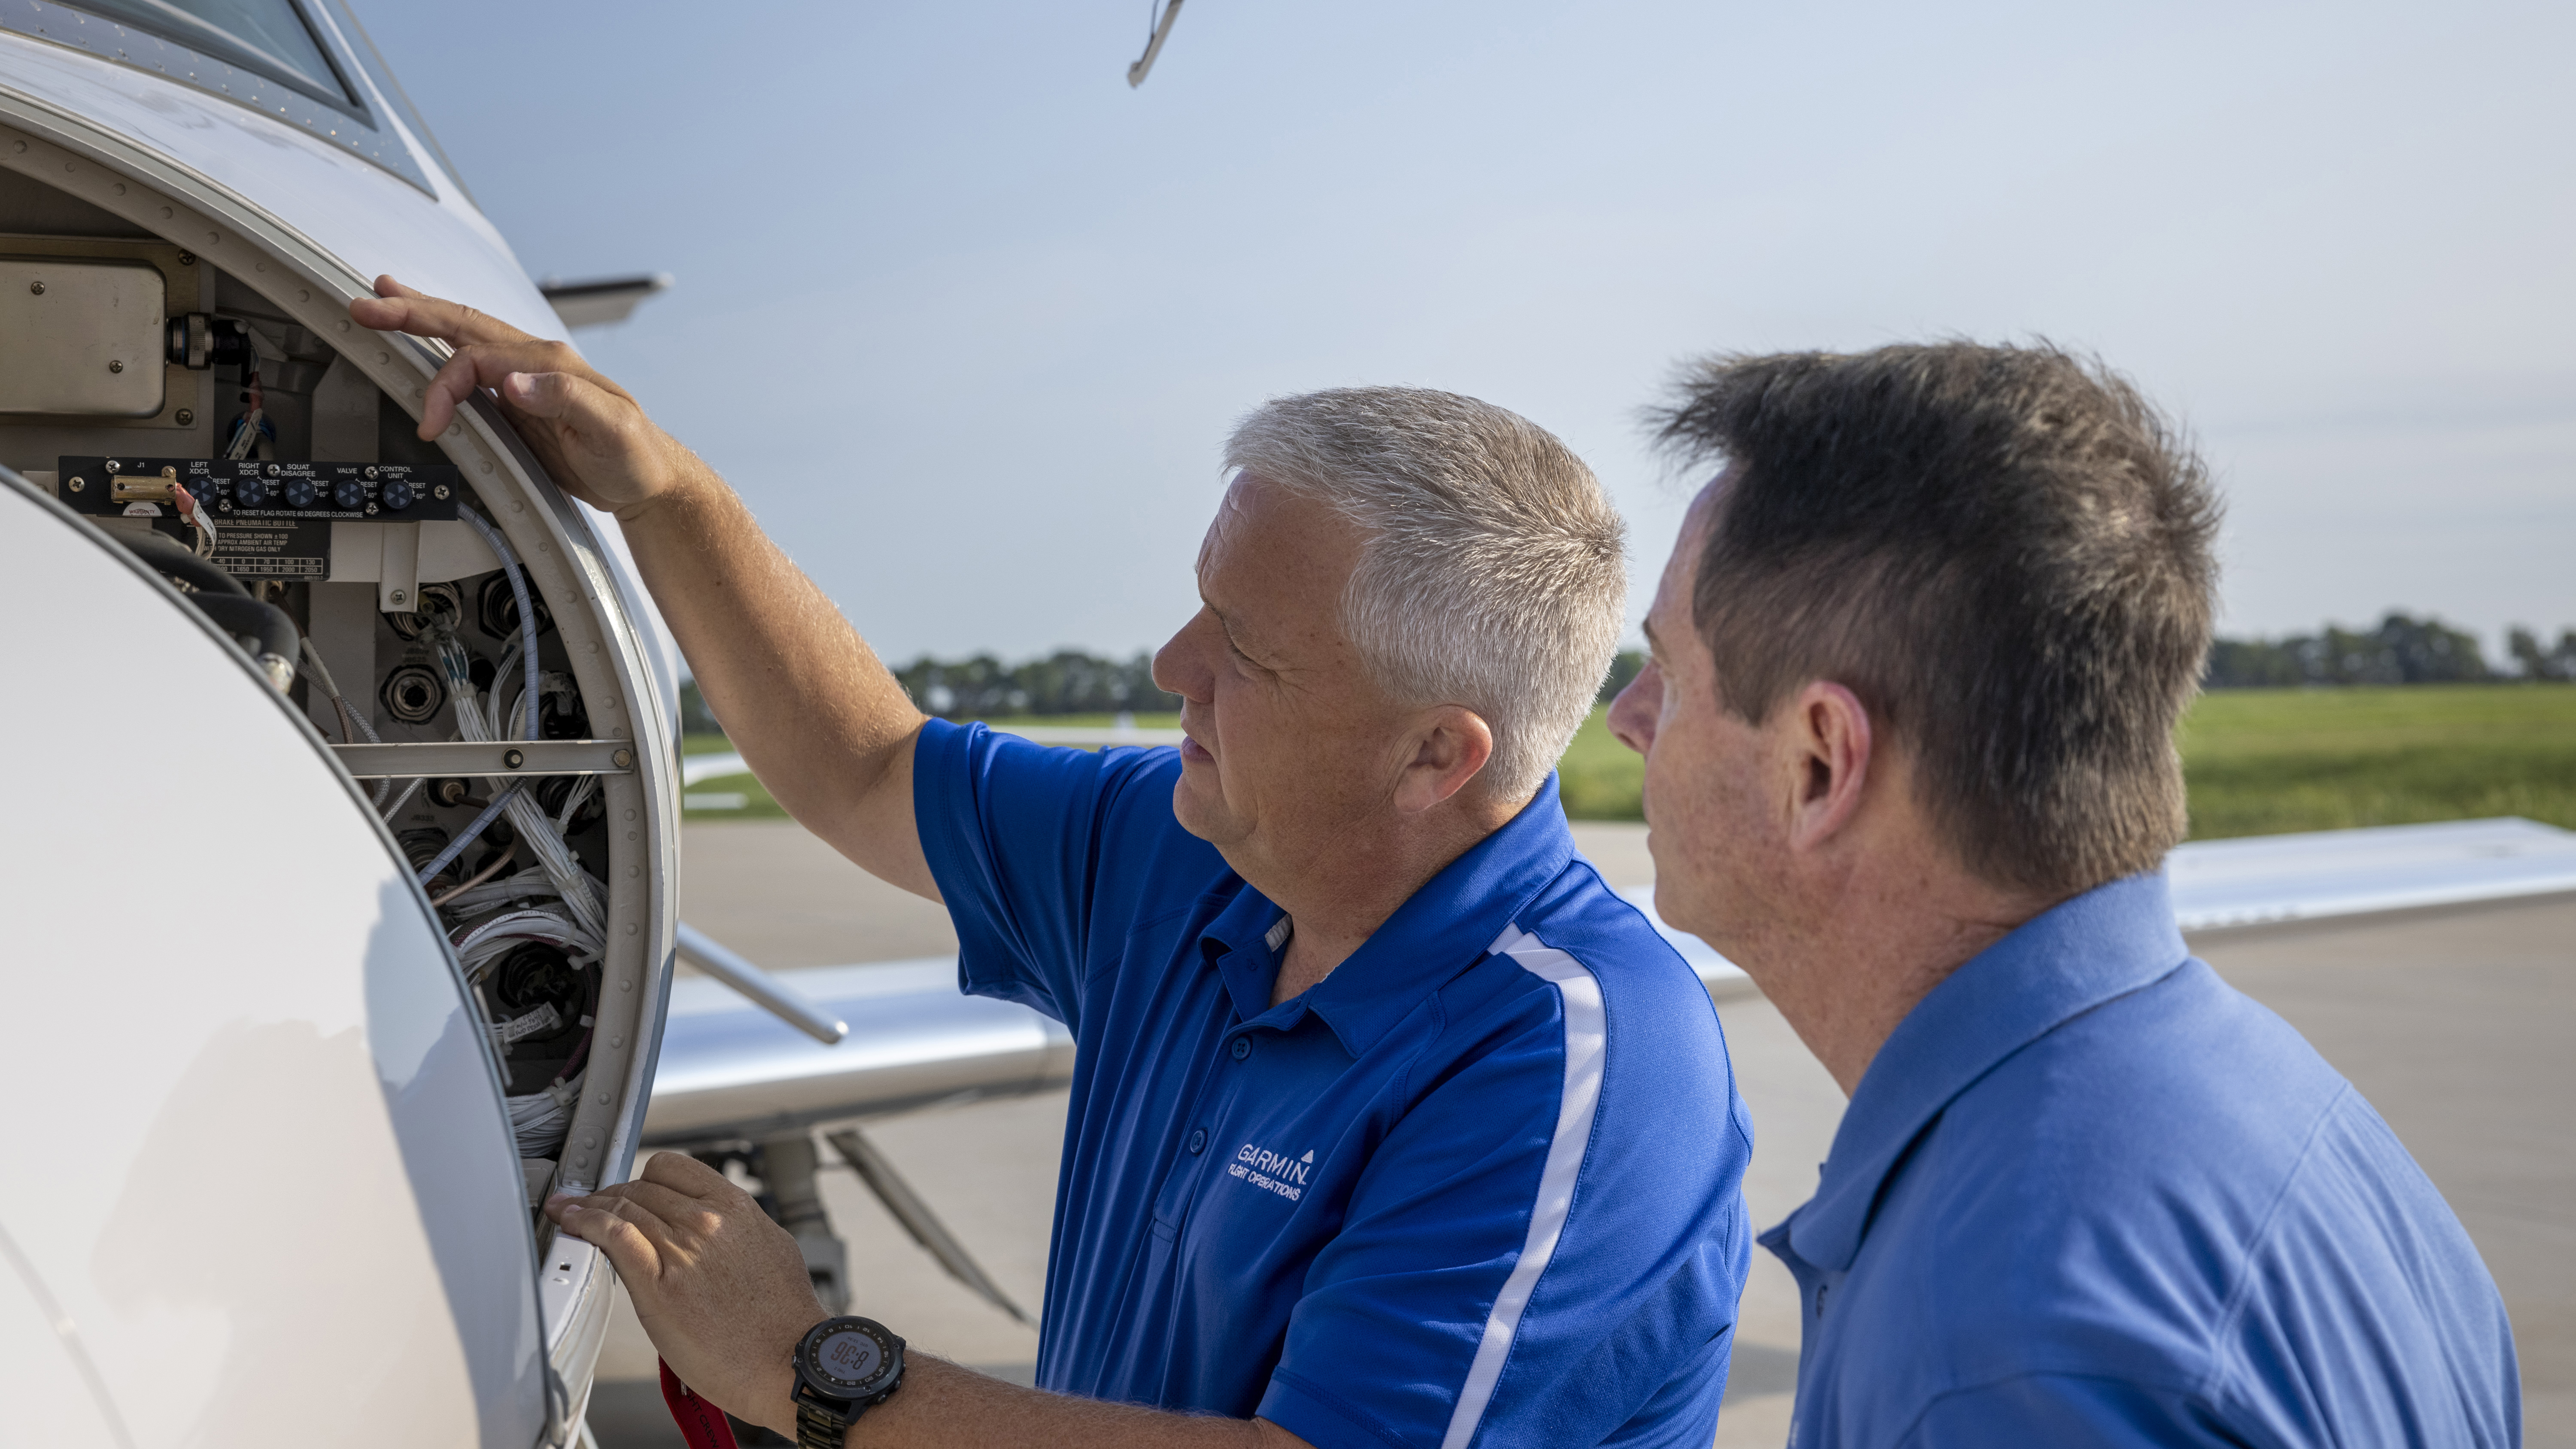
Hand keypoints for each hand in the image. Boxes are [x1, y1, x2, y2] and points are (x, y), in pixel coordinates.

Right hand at [348, 276, 711, 519]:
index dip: (447, 387)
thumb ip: (566, 399)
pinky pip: (470, 369)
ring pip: (464, 339)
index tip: (432, 421)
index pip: (479, 359)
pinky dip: (439, 352)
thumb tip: (515, 383)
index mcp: (551, 364)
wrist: (646, 479)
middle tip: (371, 301)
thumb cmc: (636, 455)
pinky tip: (423, 343)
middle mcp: (534, 364)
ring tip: (386, 302)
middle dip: (414, 312)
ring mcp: (524, 381)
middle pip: (465, 326)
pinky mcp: (518, 403)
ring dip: (422, 319)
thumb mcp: (611, 428)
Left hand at [547, 1152, 823, 1435]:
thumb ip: (735, 1228)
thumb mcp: (770, 1247)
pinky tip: (572, 1222)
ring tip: (571, 1212)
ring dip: (590, 1207)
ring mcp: (681, 1251)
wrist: (787, 1360)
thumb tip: (714, 1224)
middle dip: (612, 1196)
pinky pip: (614, 1237)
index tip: (629, 1190)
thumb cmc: (783, 1316)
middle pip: (639, 1189)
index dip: (642, 1178)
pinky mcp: (658, 1287)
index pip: (670, 1168)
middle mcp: (706, 1222)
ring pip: (622, 1208)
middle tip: (593, 1207)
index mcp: (735, 1207)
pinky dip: (586, 1223)